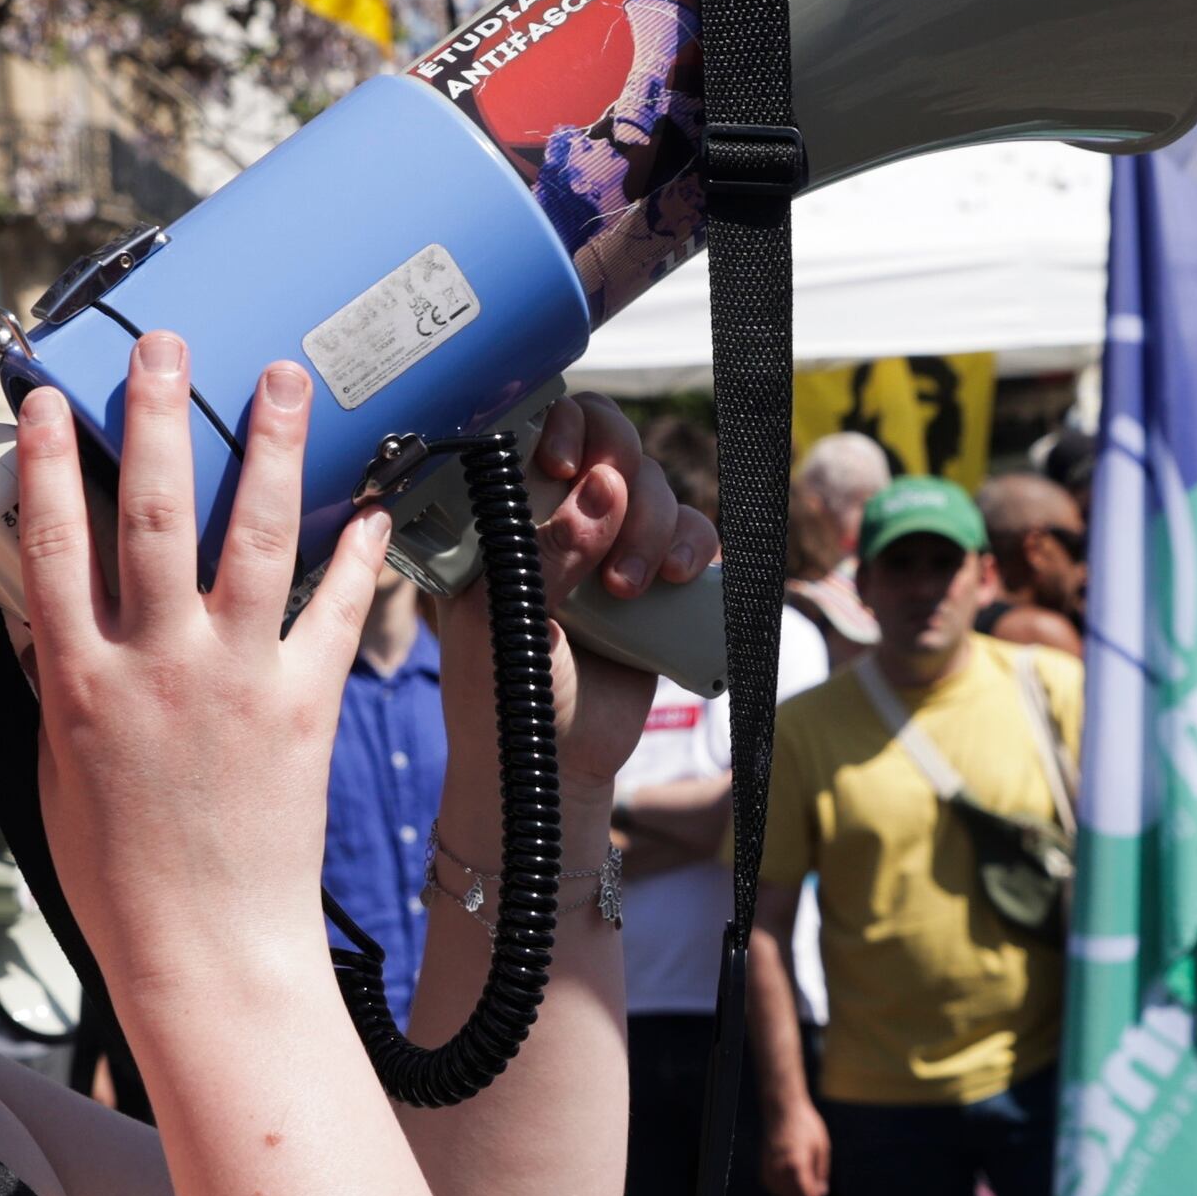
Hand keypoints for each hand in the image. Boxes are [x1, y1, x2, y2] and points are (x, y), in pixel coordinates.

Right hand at [13, 339, 396, 989]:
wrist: (205, 952)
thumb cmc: (118, 879)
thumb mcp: (55, 773)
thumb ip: (52, 683)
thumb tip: (33, 612)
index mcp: (80, 682)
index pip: (53, 544)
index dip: (50, 461)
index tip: (51, 397)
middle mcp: (155, 665)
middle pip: (155, 511)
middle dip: (160, 414)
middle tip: (168, 343)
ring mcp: (235, 681)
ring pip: (254, 536)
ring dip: (270, 446)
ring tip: (283, 376)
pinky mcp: (303, 708)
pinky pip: (336, 614)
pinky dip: (359, 556)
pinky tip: (374, 502)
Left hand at [513, 393, 710, 785]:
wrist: (553, 768)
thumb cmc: (504, 695)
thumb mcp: (506, 621)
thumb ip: (547, 552)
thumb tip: (602, 488)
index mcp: (506, 516)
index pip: (536, 431)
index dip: (560, 427)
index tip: (561, 464)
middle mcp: (562, 519)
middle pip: (609, 445)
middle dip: (618, 472)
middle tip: (609, 511)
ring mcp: (611, 547)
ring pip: (655, 487)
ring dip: (649, 525)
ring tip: (626, 588)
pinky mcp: (657, 579)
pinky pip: (692, 533)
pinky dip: (690, 544)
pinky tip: (670, 576)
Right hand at [760, 1100, 829, 1195]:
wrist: (782, 1109)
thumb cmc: (805, 1125)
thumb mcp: (822, 1148)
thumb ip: (820, 1172)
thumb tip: (821, 1192)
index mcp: (797, 1163)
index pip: (805, 1193)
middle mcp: (780, 1168)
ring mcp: (769, 1167)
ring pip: (780, 1194)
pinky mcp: (763, 1166)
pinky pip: (772, 1187)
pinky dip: (782, 1193)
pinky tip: (791, 1194)